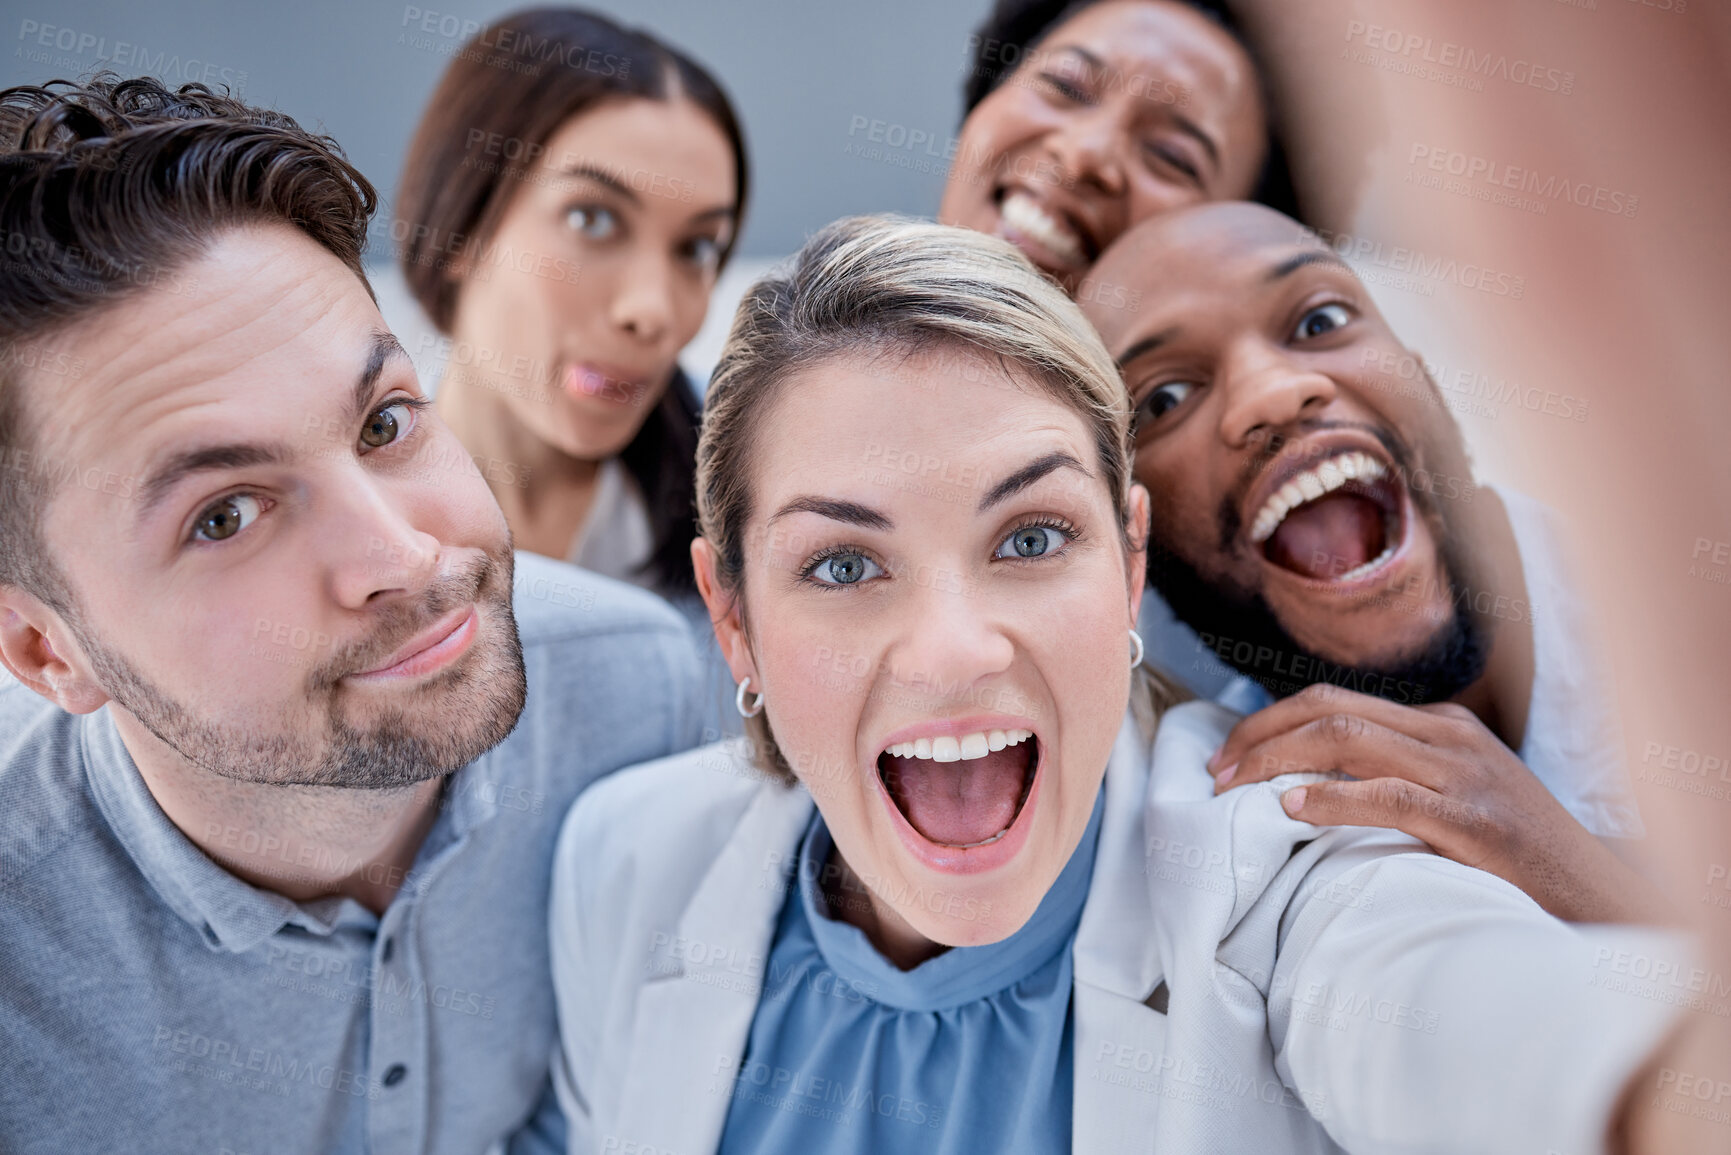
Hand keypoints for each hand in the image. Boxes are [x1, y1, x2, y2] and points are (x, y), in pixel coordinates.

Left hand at [1208, 683, 1665, 923]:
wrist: (1601, 899)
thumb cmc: (1517, 861)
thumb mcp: (1457, 802)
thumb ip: (1395, 783)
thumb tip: (1304, 793)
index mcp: (1440, 726)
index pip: (1334, 704)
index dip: (1269, 725)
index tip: (1228, 758)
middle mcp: (1448, 737)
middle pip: (1329, 711)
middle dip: (1259, 735)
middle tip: (1214, 771)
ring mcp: (1463, 775)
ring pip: (1348, 740)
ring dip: (1277, 760)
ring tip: (1233, 788)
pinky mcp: (1475, 821)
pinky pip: (1388, 796)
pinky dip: (1331, 799)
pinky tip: (1292, 811)